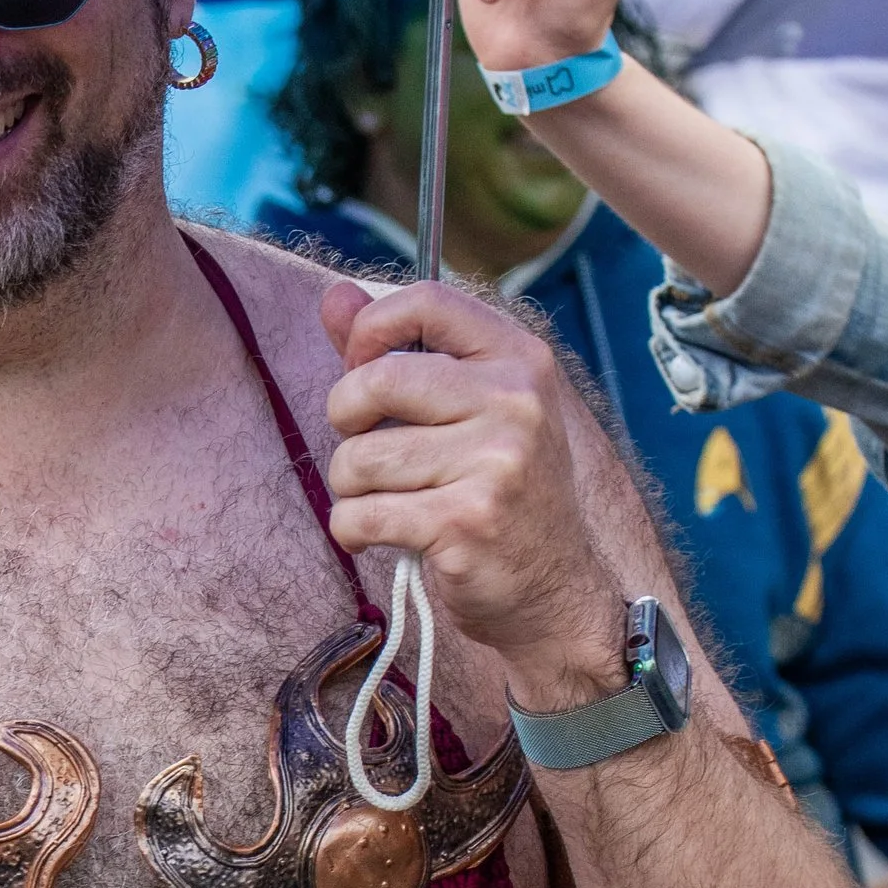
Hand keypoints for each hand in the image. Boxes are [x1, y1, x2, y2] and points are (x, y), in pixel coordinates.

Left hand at [320, 279, 630, 704]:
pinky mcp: (467, 522)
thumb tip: (333, 296)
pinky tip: (384, 537)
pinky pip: (359, 515)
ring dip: (350, 488)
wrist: (555, 592)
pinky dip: (352, 532)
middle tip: (370, 453)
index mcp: (519, 357)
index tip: (363, 369)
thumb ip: (398, 349)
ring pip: (357, 457)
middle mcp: (515, 401)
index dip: (370, 330)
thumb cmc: (499, 491)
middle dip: (346, 422)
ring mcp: (496, 462)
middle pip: (374, 381)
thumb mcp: (468, 408)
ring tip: (387, 502)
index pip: (423, 300)